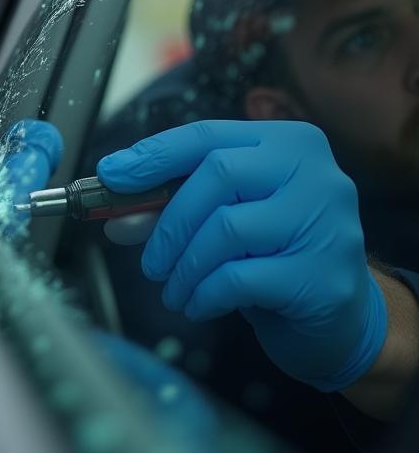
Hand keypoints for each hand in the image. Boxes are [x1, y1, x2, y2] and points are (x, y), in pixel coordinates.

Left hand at [97, 120, 386, 391]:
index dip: (153, 155)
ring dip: (184, 265)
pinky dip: (204, 292)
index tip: (111, 175)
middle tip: (149, 260)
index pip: (206, 136)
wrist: (341, 317)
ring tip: (172, 289)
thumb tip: (115, 216)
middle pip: (218, 174)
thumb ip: (172, 207)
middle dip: (168, 219)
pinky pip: (240, 278)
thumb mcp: (225, 217)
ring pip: (227, 229)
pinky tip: (197, 303)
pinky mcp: (323, 276)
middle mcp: (313, 173)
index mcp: (287, 142)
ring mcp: (325, 223)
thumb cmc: (274, 253)